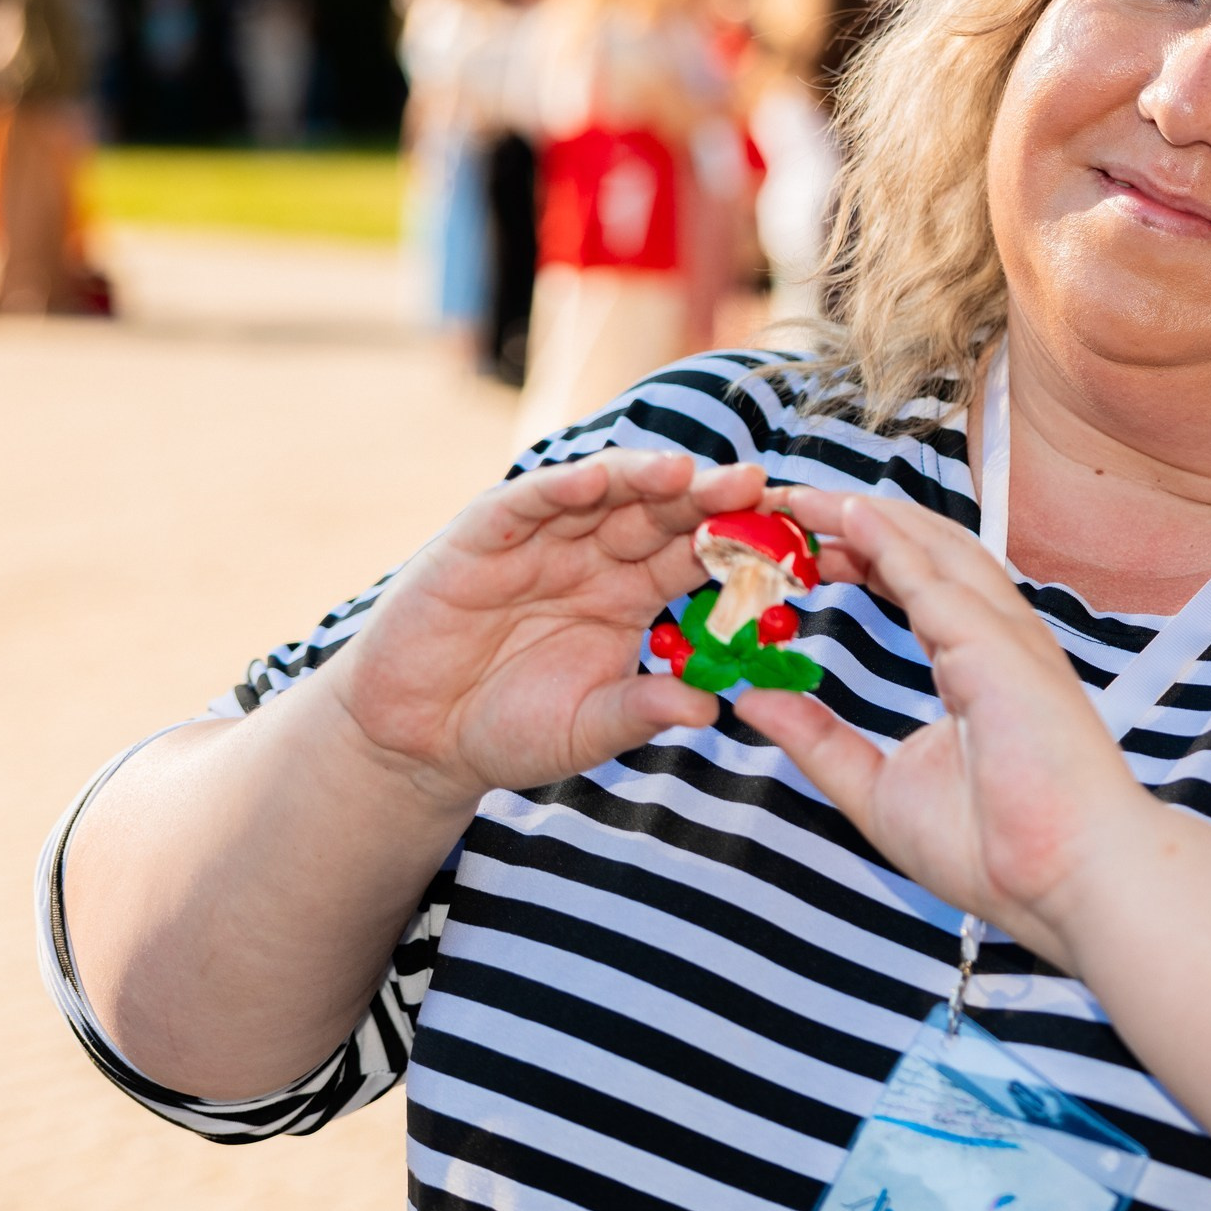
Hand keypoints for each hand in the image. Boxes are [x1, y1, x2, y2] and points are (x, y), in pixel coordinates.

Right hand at [311, 449, 766, 813]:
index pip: (696, 556)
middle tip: (756, 483)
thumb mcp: (589, 728)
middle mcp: (595, 556)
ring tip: (686, 472)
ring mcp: (540, 541)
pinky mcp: (480, 539)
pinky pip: (525, 504)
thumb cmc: (510, 729)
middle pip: (660, 514)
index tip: (792, 535)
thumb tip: (711, 708)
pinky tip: (595, 477)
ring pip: (601, 493)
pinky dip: (558, 488)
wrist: (417, 738)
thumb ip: (644, 711)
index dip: (739, 542)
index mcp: (632, 594)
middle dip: (707, 496)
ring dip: (643, 478)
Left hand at [733, 486, 1157, 966]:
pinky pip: (937, 582)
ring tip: (803, 497)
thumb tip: (752, 697)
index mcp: (972, 664)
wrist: (1066, 879)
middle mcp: (993, 637)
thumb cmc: (994, 848)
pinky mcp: (1000, 648)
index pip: (910, 584)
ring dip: (867, 515)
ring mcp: (1004, 637)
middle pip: (922, 550)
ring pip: (934, 548)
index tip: (798, 547)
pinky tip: (848, 517)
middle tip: (785, 504)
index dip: (857, 555)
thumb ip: (817, 741)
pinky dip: (891, 542)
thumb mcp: (876, 789)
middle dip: (855, 519)